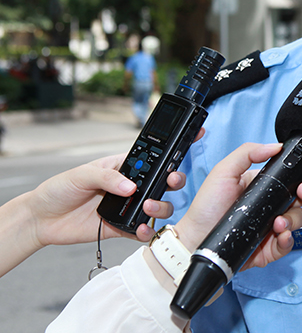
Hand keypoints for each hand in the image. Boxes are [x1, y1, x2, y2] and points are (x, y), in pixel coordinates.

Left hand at [26, 154, 185, 248]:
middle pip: (164, 182)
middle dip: (175, 180)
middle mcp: (132, 186)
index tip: (193, 138)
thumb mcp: (80, 174)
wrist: (41, 220)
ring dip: (160, 207)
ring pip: (159, 206)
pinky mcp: (122, 227)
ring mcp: (129, 207)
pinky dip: (147, 232)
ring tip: (147, 208)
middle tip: (171, 181)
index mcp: (124, 167)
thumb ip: (107, 177)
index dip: (174, 149)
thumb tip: (131, 187)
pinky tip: (140, 229)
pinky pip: (142, 231)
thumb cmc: (58, 189)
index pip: (154, 156)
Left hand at [173, 142, 301, 271]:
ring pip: (297, 220)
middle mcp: (270, 205)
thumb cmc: (206, 207)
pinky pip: (287, 244)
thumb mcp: (224, 171)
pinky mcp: (268, 248)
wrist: (194, 239)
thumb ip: (247, 153)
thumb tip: (276, 146)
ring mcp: (271, 227)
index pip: (293, 178)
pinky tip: (280, 236)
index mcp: (264, 186)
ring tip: (279, 222)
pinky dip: (288, 240)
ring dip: (294, 219)